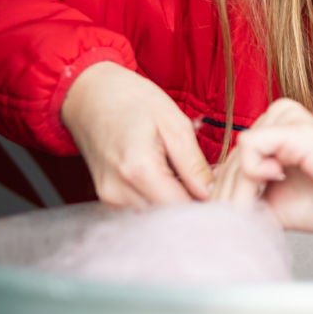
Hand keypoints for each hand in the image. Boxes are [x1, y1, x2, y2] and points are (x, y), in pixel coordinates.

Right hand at [60, 61, 211, 207]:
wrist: (89, 96)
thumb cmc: (132, 100)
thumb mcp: (174, 123)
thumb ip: (193, 165)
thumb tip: (212, 194)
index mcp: (138, 170)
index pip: (182, 208)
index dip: (207, 204)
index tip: (223, 190)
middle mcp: (119, 192)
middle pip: (168, 217)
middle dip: (193, 205)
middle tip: (208, 182)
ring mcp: (109, 199)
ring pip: (156, 217)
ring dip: (176, 203)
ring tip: (187, 177)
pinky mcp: (107, 200)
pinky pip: (142, 210)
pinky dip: (160, 200)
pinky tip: (168, 180)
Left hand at [211, 98, 312, 231]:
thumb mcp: (277, 203)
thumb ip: (247, 199)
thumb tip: (214, 210)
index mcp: (273, 130)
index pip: (229, 161)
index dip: (224, 192)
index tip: (229, 216)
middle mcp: (276, 116)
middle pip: (228, 160)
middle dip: (228, 196)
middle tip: (240, 219)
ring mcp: (284, 118)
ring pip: (235, 157)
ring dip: (239, 191)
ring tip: (256, 208)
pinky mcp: (293, 127)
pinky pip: (249, 147)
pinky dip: (252, 172)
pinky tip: (274, 179)